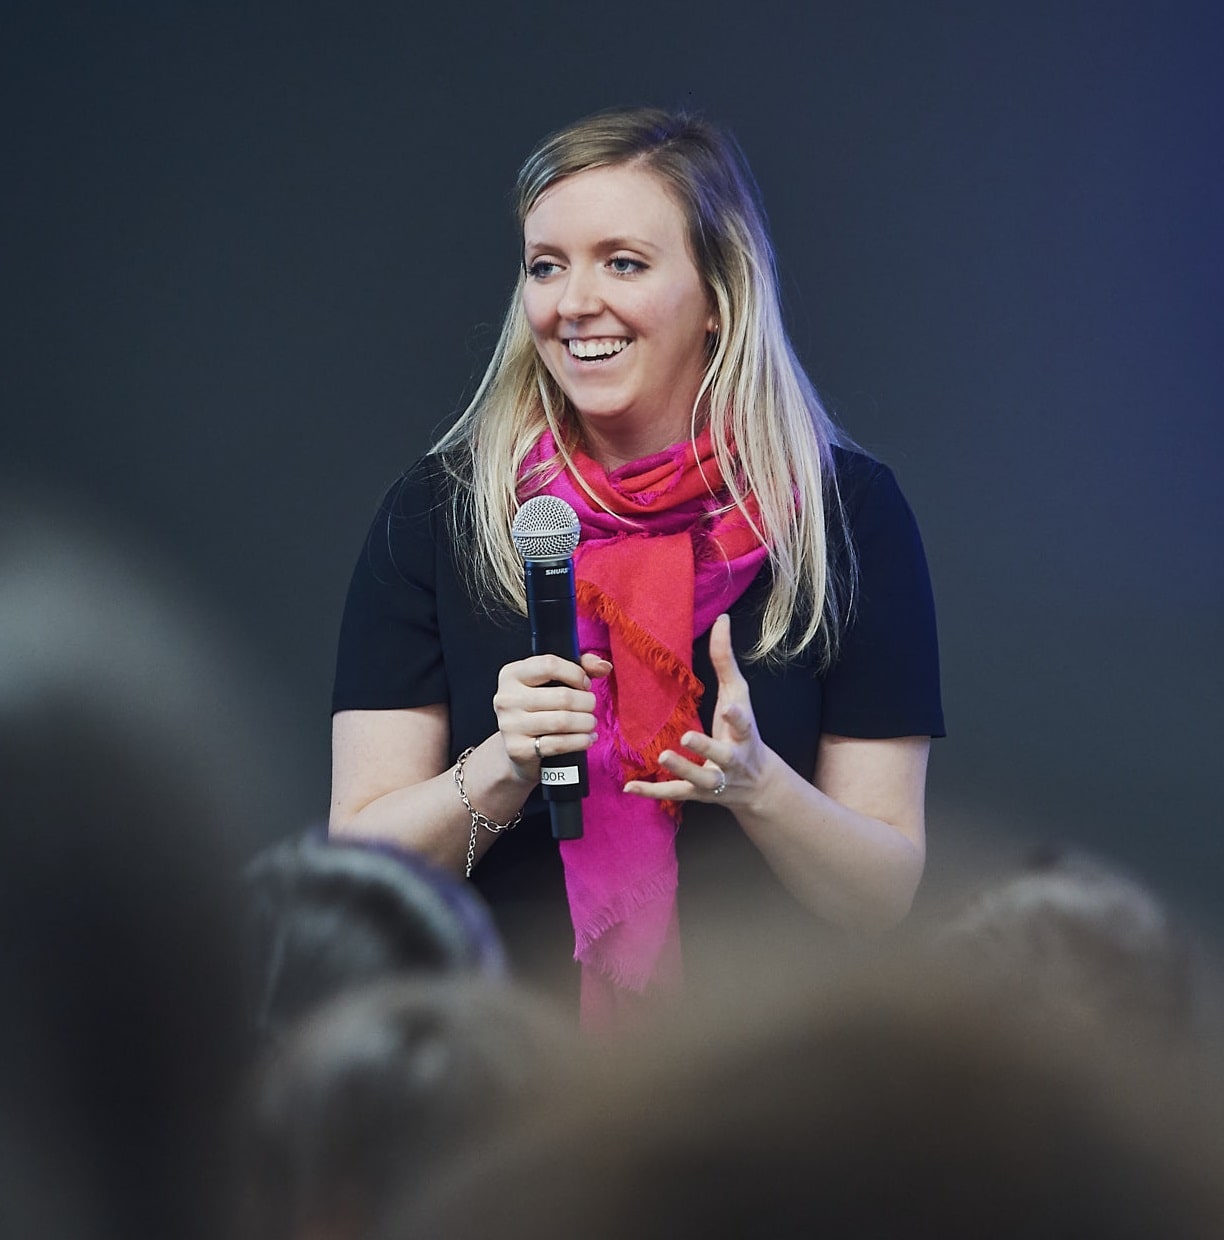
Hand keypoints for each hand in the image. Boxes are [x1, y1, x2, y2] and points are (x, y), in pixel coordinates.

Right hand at [493, 651, 611, 782]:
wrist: (518, 747)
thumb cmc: (540, 708)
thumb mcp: (554, 680)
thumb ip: (581, 666)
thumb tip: (604, 666)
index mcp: (512, 674)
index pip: (550, 665)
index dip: (575, 674)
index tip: (585, 684)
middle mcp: (507, 698)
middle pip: (562, 696)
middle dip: (586, 702)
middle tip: (590, 707)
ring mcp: (510, 725)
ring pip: (562, 721)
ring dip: (586, 722)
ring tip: (590, 723)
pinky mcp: (518, 749)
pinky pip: (559, 744)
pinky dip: (580, 741)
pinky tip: (587, 739)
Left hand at [623, 614, 766, 804]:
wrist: (757, 783)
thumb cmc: (743, 732)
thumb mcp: (739, 696)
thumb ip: (726, 660)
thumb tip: (722, 620)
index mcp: (743, 735)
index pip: (743, 724)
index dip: (736, 718)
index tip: (729, 708)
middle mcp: (731, 760)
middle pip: (720, 756)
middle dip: (705, 749)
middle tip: (685, 737)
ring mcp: (714, 780)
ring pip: (698, 778)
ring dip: (681, 769)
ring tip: (662, 757)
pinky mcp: (696, 794)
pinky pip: (672, 793)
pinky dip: (651, 792)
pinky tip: (630, 788)